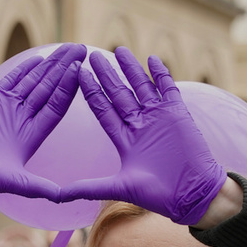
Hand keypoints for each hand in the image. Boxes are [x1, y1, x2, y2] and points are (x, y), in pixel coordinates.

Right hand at [0, 43, 86, 200]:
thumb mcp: (15, 182)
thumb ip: (41, 187)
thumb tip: (67, 198)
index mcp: (33, 135)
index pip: (56, 107)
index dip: (69, 88)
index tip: (83, 72)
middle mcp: (23, 119)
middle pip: (49, 88)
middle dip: (65, 68)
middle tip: (81, 49)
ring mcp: (7, 108)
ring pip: (33, 81)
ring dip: (49, 65)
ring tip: (67, 48)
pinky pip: (10, 81)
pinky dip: (24, 70)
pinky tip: (38, 59)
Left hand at [60, 47, 226, 224]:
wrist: (191, 194)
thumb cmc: (157, 194)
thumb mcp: (118, 188)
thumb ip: (87, 188)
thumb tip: (55, 196)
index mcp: (124, 140)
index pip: (103, 110)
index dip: (92, 92)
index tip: (80, 73)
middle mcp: (139, 125)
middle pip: (120, 94)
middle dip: (107, 75)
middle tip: (93, 55)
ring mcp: (159, 118)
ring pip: (142, 87)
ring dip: (131, 69)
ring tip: (120, 50)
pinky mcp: (178, 114)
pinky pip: (168, 89)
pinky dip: (161, 75)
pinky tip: (152, 59)